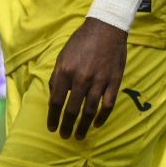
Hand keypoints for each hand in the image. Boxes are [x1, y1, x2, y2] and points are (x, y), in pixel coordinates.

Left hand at [47, 19, 126, 138]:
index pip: (56, 101)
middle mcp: (81, 78)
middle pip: (72, 109)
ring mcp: (99, 81)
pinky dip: (102, 117)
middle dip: (67, 126)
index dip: (53, 117)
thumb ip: (57, 76)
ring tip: (79, 136)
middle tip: (65, 136)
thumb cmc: (81, 42)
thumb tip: (53, 95)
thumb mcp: (62, 56)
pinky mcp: (114, 82)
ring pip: (90, 111)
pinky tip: (97, 124)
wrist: (105, 29)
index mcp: (65, 71)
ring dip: (84, 126)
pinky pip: (107, 105)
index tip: (51, 128)